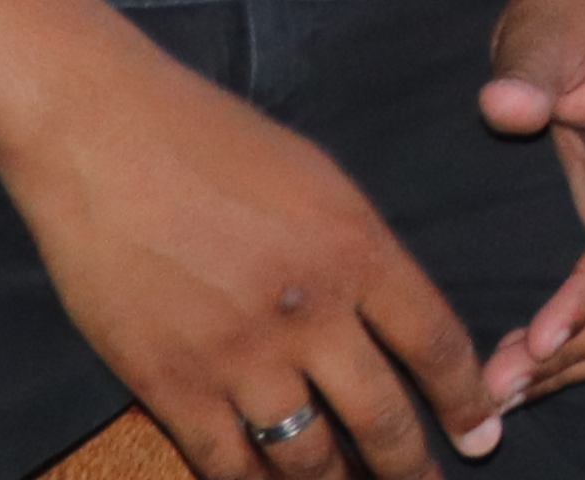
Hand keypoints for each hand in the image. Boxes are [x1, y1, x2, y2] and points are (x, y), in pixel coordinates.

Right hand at [0, 42, 500, 473]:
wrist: (103, 137)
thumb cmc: (213, 140)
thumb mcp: (318, 180)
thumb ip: (360, 251)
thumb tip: (392, 320)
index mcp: (358, 249)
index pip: (436, 344)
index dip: (464, 400)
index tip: (481, 435)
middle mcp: (310, 312)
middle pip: (381, 415)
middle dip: (410, 464)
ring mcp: (239, 356)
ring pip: (307, 458)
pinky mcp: (170, 385)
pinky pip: (226, 464)